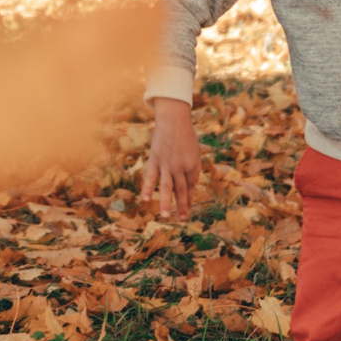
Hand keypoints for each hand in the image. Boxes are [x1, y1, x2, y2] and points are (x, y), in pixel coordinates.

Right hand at [143, 97, 200, 219]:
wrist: (173, 120)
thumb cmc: (186, 138)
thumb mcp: (195, 153)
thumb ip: (192, 170)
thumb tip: (189, 188)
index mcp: (193, 165)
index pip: (190, 186)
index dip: (189, 199)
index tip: (187, 211)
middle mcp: (180, 167)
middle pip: (181, 190)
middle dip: (181, 206)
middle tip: (181, 219)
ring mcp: (166, 164)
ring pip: (166, 187)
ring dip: (165, 203)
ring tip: (164, 217)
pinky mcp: (155, 160)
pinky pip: (150, 177)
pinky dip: (147, 188)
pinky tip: (145, 200)